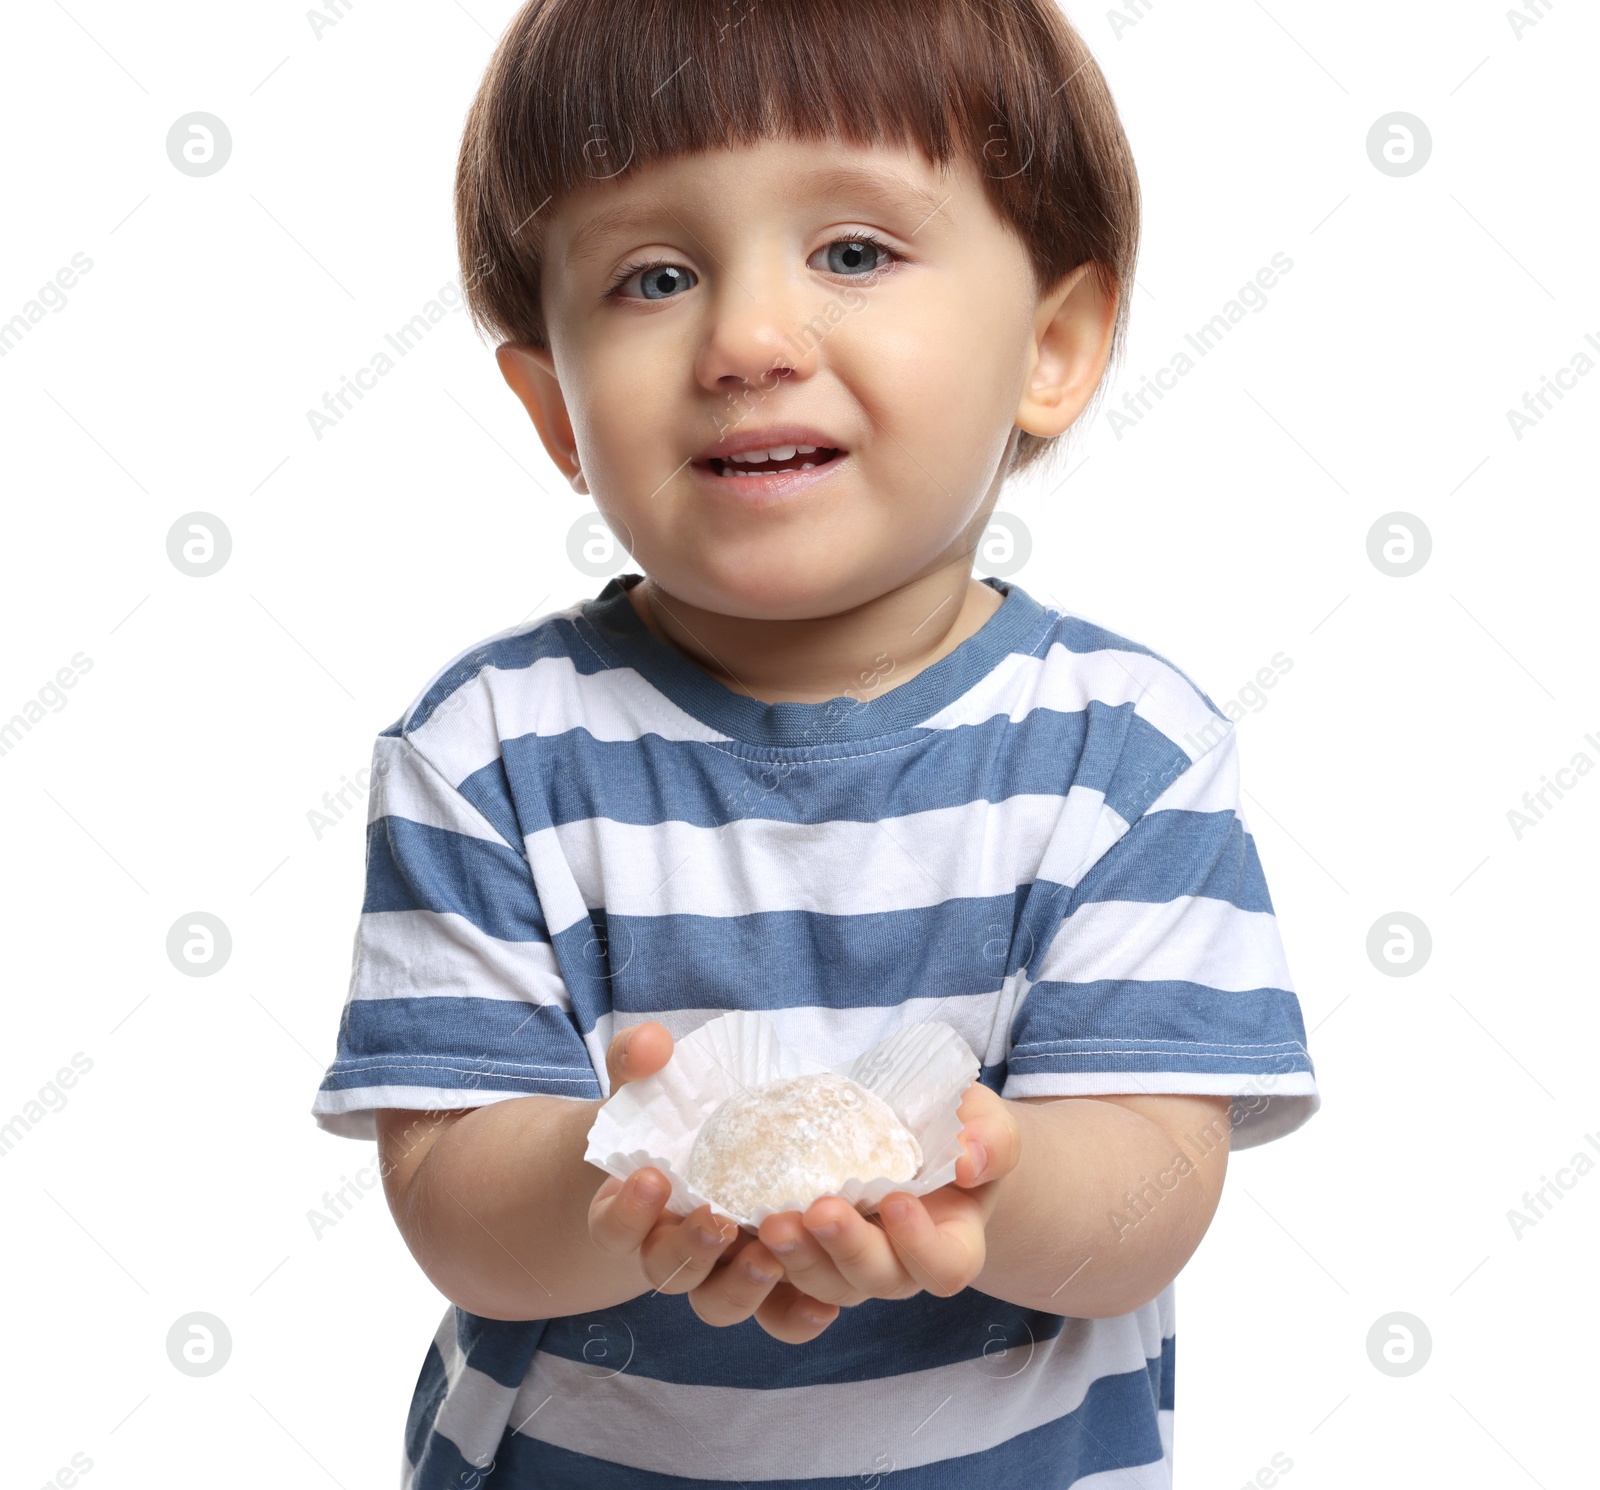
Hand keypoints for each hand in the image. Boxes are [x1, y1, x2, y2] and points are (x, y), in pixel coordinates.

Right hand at [585, 1023, 839, 1343]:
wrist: (699, 1153)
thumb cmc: (666, 1119)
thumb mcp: (645, 1086)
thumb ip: (638, 1063)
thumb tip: (652, 1042)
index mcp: (629, 1213)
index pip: (613, 1228)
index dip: (626, 1213)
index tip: (651, 1177)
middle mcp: (669, 1253)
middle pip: (669, 1273)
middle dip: (690, 1249)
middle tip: (718, 1219)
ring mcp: (719, 1273)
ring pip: (719, 1303)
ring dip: (742, 1286)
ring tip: (769, 1256)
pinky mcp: (767, 1283)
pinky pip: (775, 1317)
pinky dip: (794, 1317)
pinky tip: (821, 1306)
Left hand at [755, 1080, 1022, 1308]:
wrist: (908, 1139)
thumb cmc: (953, 1132)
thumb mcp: (983, 1123)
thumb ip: (992, 1138)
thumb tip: (971, 1158)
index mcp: (951, 1244)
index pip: (945, 1266)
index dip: (921, 1245)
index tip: (897, 1200)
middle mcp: (900, 1268)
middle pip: (877, 1280)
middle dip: (847, 1248)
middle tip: (819, 1210)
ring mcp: (849, 1271)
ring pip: (824, 1287)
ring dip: (797, 1261)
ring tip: (771, 1222)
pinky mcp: (805, 1263)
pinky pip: (780, 1294)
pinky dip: (760, 1280)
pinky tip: (743, 1243)